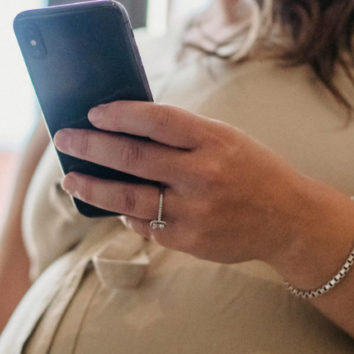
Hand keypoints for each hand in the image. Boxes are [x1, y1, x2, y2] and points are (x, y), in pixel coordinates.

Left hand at [53, 101, 315, 263]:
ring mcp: (195, 211)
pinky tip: (115, 205)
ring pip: (129, 198)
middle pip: (133, 158)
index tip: (93, 112)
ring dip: (93, 187)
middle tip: (65, 139)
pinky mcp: (189, 240)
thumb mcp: (226, 139)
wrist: (289, 220)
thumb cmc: (251, 171)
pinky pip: (146, 224)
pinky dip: (127, 213)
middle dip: (91, 147)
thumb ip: (183, 135)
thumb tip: (124, 127)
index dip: (121, 115)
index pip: (157, 121)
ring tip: (71, 178)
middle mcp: (203, 175)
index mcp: (214, 140)